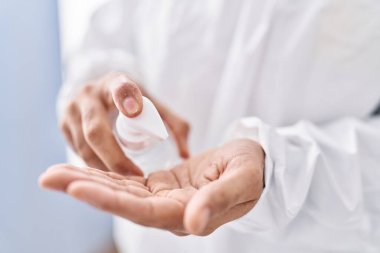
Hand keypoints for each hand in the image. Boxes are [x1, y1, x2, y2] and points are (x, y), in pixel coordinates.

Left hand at [39, 139, 263, 235]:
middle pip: (121, 203)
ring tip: (55, 173)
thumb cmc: (252, 170)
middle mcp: (170, 212)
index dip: (110, 201)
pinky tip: (84, 169)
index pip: (142, 211)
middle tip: (49, 177)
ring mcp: (164, 199)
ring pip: (120, 192)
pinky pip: (129, 182)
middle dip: (85, 189)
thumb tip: (193, 224)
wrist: (256, 163)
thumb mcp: (241, 180)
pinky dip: (106, 176)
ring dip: (88, 181)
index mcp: (189, 214)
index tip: (78, 187)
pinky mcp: (162, 185)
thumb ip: (218, 201)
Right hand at [60, 72, 189, 174]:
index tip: (135, 112)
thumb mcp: (152, 104)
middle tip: (136, 176)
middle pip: (96, 130)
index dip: (126, 98)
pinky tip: (108, 176)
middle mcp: (90, 93)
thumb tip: (186, 154)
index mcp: (115, 82)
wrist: (98, 92)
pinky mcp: (64, 125)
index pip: (120, 87)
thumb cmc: (132, 101)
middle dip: (115, 157)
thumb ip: (175, 125)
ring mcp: (72, 109)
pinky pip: (77, 152)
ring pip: (84, 146)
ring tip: (124, 181)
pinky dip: (93, 166)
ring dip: (103, 167)